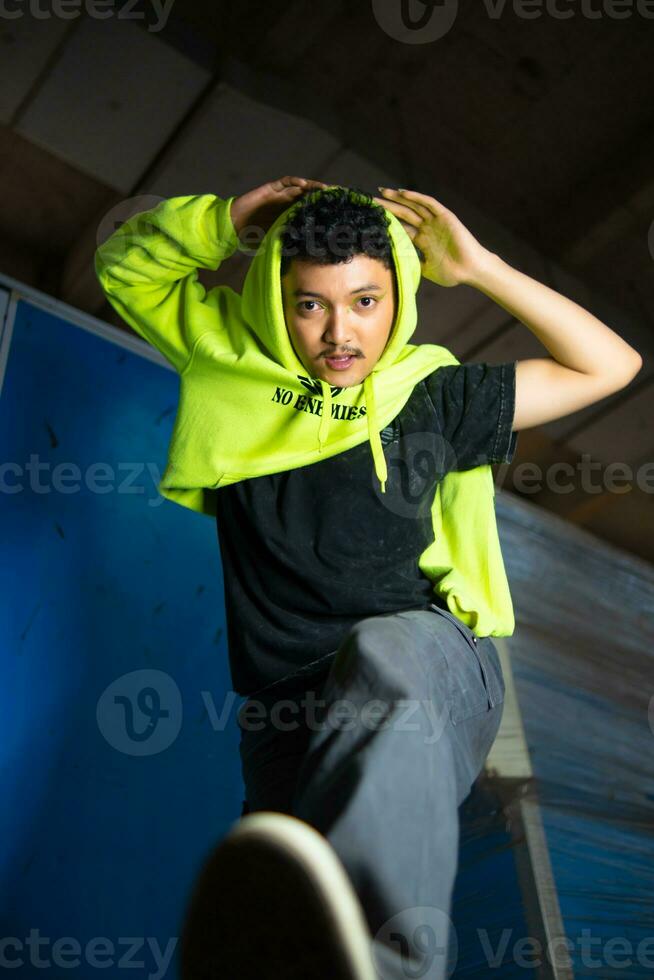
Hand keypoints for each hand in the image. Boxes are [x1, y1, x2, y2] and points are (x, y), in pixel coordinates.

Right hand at [230, 176, 329, 239]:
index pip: (311, 210)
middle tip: (339, 198)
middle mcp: (287, 203)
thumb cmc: (253, 237)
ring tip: (326, 189)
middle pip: (309, 196)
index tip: (338, 213)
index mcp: (291, 215)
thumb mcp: (276, 242)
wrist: (234, 226)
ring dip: (313, 187)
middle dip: (323, 196)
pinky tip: (304, 185)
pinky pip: (285, 182)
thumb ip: (289, 245)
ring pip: (301, 188)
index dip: (323, 210)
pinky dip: (295, 182)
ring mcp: (280, 195)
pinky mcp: (271, 189)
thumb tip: (306, 259)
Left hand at [374, 187, 490, 286]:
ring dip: (398, 198)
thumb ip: (413, 264)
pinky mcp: (445, 216)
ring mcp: (435, 221)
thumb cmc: (453, 273)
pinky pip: (428, 203)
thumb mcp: (426, 270)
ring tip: (382, 192)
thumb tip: (395, 266)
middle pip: (403, 214)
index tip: (371, 218)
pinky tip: (402, 193)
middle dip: (387, 206)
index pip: (400, 227)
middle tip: (369, 200)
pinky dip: (416, 197)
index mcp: (422, 240)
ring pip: (413, 206)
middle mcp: (427, 228)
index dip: (387, 222)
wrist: (471, 270)